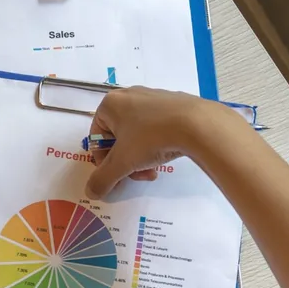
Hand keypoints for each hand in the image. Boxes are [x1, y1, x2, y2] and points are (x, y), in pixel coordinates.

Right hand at [86, 86, 235, 197]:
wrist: (197, 124)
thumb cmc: (151, 138)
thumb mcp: (122, 163)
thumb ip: (103, 179)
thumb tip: (91, 192)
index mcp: (110, 104)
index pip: (97, 139)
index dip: (105, 163)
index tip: (119, 176)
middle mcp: (128, 95)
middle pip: (118, 138)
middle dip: (126, 161)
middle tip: (139, 174)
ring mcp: (152, 97)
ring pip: (137, 134)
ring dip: (141, 156)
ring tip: (154, 168)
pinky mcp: (172, 102)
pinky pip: (156, 126)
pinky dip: (157, 143)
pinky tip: (168, 152)